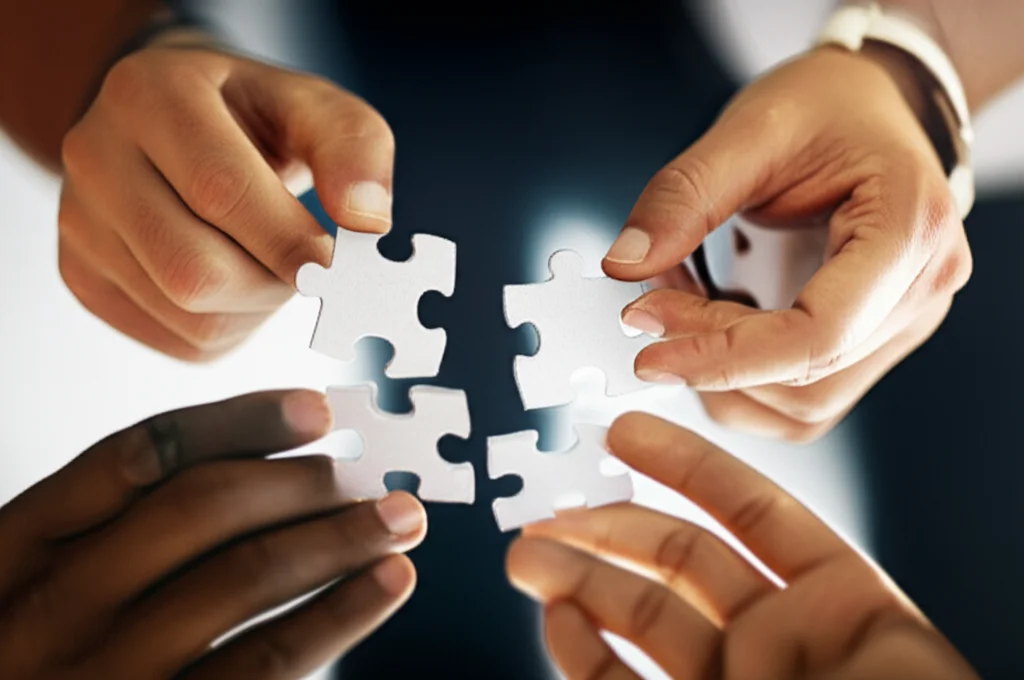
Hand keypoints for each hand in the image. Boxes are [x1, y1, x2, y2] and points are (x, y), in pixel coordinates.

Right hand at [0, 389, 425, 678]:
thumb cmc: (36, 656)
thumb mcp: (45, 581)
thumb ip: (121, 529)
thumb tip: (266, 469)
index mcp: (19, 544)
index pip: (140, 453)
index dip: (241, 422)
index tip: (316, 408)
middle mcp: (56, 604)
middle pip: (202, 507)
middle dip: (302, 480)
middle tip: (367, 472)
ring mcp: (106, 672)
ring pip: (246, 576)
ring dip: (339, 536)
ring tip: (399, 517)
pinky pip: (267, 660)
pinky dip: (341, 613)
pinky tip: (387, 581)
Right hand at [58, 36, 394, 360]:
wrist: (179, 125)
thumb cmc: (255, 117)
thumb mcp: (314, 106)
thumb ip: (354, 149)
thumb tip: (367, 224)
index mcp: (149, 95)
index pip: (219, 190)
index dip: (289, 240)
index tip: (339, 264)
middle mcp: (95, 157)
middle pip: (193, 270)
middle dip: (275, 284)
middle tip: (312, 267)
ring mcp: (79, 222)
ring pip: (187, 315)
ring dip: (258, 311)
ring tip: (274, 266)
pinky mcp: (85, 277)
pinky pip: (176, 340)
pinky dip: (231, 330)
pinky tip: (241, 286)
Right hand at [507, 412, 977, 679]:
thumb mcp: (873, 659)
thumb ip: (797, 599)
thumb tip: (741, 537)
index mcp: (841, 612)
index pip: (749, 514)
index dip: (683, 466)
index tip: (624, 431)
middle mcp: (780, 648)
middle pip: (679, 562)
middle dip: (606, 529)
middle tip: (544, 515)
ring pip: (641, 619)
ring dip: (580, 583)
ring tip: (526, 556)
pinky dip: (584, 651)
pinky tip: (556, 621)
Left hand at [604, 45, 971, 440]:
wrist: (870, 105)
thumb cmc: (827, 106)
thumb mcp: (749, 130)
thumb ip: (684, 197)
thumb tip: (624, 266)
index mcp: (909, 227)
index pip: (818, 334)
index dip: (725, 355)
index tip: (648, 351)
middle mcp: (922, 288)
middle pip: (805, 373)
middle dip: (710, 353)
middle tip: (644, 306)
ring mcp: (903, 322)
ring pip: (802, 403)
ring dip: (722, 373)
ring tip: (676, 304)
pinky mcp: (873, 340)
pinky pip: (802, 395)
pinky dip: (741, 377)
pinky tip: (707, 323)